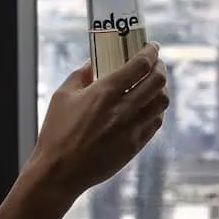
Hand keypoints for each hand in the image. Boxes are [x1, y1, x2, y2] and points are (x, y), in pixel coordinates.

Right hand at [22, 48, 167, 205]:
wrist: (60, 172)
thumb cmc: (57, 132)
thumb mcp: (62, 96)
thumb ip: (80, 75)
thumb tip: (93, 62)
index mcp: (105, 92)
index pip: (141, 64)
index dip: (151, 51)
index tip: (152, 46)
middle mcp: (124, 109)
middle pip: (158, 81)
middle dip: (160, 67)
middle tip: (155, 63)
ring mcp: (133, 128)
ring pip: (162, 102)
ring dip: (161, 89)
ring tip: (154, 85)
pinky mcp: (135, 145)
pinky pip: (156, 122)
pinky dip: (156, 110)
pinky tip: (147, 107)